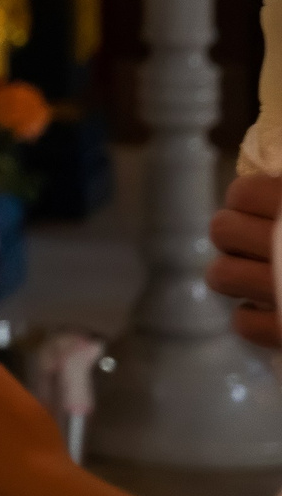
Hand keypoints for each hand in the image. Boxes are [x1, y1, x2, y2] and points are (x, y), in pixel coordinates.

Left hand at [210, 169, 281, 347]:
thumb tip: (265, 171)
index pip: (242, 193)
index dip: (246, 201)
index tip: (262, 210)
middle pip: (222, 230)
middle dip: (235, 238)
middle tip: (259, 245)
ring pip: (220, 276)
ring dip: (236, 277)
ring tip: (263, 278)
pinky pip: (242, 323)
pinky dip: (254, 320)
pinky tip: (274, 312)